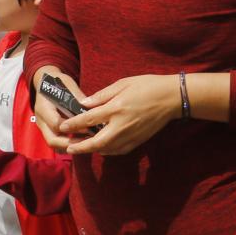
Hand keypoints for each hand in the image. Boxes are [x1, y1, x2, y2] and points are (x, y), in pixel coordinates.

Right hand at [31, 70, 90, 151]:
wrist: (44, 81)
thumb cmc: (57, 82)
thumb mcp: (68, 84)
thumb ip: (77, 96)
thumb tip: (91, 108)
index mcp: (43, 108)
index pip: (56, 124)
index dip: (73, 128)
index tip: (88, 128)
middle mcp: (41, 120)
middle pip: (52, 140)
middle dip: (70, 144)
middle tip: (88, 142)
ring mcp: (42, 126)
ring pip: (54, 144)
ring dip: (69, 146)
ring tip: (86, 143)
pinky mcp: (47, 129)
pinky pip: (56, 141)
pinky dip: (67, 144)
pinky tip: (81, 140)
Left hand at [63, 73, 183, 157]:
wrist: (172, 98)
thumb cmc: (147, 86)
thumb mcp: (123, 83)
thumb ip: (102, 95)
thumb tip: (85, 104)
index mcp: (116, 108)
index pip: (89, 119)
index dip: (74, 124)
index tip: (63, 126)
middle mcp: (121, 125)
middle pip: (96, 142)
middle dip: (81, 147)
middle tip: (69, 147)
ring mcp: (130, 135)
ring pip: (107, 149)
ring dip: (93, 150)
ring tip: (82, 148)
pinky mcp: (138, 141)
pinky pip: (119, 151)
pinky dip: (108, 151)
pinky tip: (102, 148)